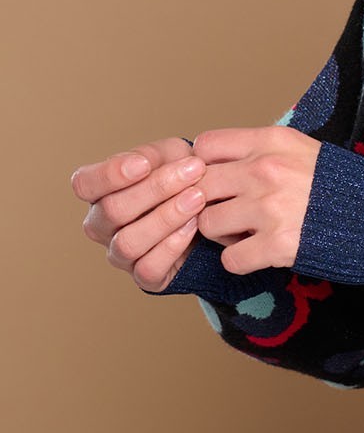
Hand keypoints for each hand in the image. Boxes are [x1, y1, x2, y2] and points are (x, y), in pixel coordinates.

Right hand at [71, 137, 209, 292]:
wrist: (210, 207)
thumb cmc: (180, 176)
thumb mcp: (169, 155)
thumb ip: (151, 156)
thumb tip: (142, 163)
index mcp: (99, 192)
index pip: (84, 183)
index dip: (109, 175)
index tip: (144, 164)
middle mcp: (101, 225)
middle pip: (113, 210)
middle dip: (156, 188)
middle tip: (194, 170)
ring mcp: (119, 254)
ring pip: (128, 242)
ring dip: (166, 218)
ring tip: (198, 197)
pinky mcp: (144, 277)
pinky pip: (148, 268)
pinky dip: (172, 246)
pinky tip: (194, 225)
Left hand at [184, 126, 321, 274]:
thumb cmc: (340, 184)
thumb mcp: (302, 149)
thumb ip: (261, 151)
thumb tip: (216, 160)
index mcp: (271, 141)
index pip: (204, 146)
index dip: (203, 165)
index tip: (216, 179)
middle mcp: (266, 170)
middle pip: (199, 186)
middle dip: (206, 203)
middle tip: (226, 212)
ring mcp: (270, 208)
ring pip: (208, 224)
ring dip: (222, 235)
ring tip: (244, 234)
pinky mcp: (277, 244)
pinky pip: (230, 260)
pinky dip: (239, 262)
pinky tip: (257, 253)